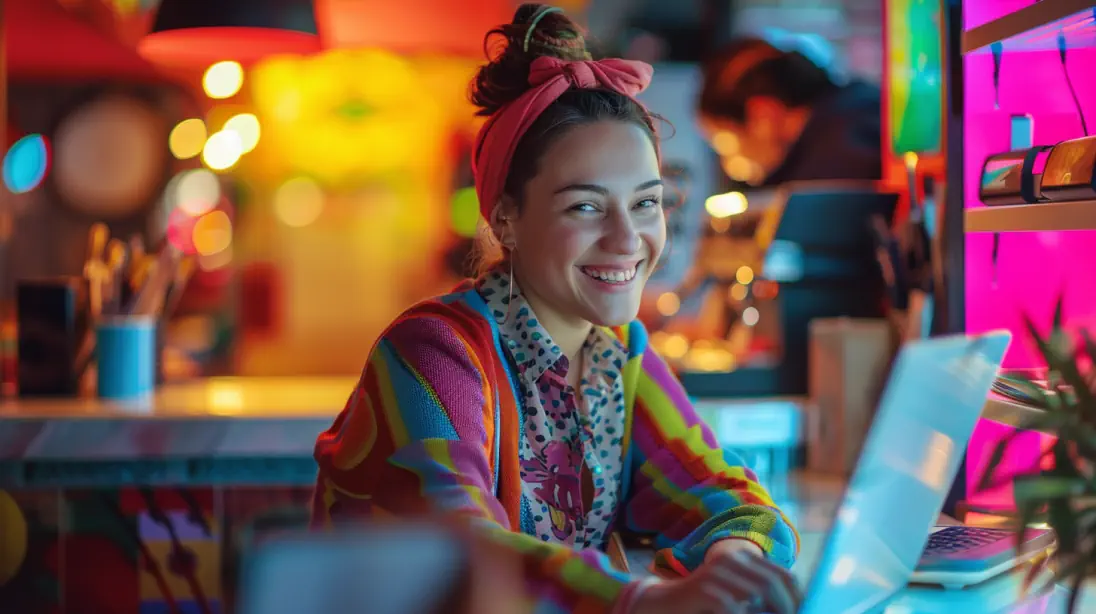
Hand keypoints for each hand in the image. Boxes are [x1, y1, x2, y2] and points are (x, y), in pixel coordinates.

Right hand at [631, 549, 800, 613]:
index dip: (798, 598)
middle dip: (786, 608)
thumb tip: (797, 607)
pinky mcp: (702, 588)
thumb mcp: (738, 598)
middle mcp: (730, 559)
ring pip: (756, 594)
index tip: (805, 612)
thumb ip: (761, 598)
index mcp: (743, 557)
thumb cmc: (706, 605)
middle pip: (772, 584)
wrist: (664, 604)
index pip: (784, 575)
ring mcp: (715, 571)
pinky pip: (732, 607)